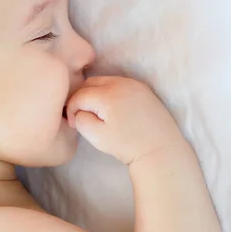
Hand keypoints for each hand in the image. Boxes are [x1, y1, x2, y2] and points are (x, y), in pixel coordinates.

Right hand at [66, 76, 184, 164]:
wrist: (159, 149)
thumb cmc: (127, 145)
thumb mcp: (97, 136)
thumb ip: (80, 120)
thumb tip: (78, 111)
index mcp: (108, 95)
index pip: (79, 95)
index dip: (71, 109)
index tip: (74, 124)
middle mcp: (121, 83)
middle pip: (90, 83)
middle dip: (81, 98)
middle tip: (82, 116)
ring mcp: (133, 84)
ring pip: (104, 81)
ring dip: (94, 94)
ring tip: (96, 113)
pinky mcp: (142, 88)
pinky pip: (118, 84)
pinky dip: (109, 92)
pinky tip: (111, 109)